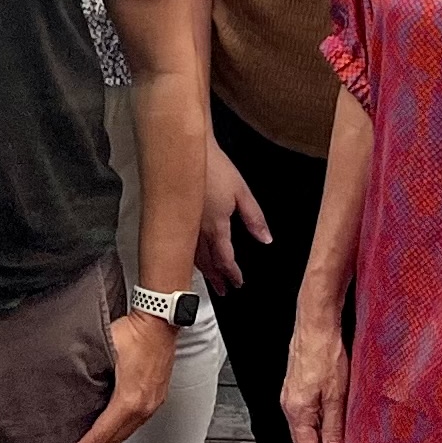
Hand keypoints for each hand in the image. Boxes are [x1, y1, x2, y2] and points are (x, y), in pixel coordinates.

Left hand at [65, 310, 174, 442]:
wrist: (160, 323)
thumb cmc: (134, 331)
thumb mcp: (102, 351)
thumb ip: (86, 370)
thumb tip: (67, 384)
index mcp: (129, 399)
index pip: (102, 432)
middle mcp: (144, 406)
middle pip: (115, 440)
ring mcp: (152, 404)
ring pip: (126, 434)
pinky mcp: (155, 398)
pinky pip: (135, 424)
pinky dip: (121, 435)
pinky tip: (113, 438)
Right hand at [196, 142, 270, 294]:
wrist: (187, 151)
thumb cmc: (213, 167)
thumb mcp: (242, 192)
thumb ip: (255, 218)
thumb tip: (266, 239)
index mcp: (217, 227)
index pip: (225, 259)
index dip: (233, 274)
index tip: (238, 282)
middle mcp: (198, 231)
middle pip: (208, 263)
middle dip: (217, 278)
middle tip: (224, 291)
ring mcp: (184, 225)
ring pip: (193, 256)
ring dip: (203, 271)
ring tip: (209, 280)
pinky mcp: (176, 216)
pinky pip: (182, 245)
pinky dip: (188, 257)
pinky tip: (189, 257)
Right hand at [282, 306, 348, 442]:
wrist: (316, 322)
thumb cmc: (325, 352)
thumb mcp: (337, 393)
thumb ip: (334, 425)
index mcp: (297, 411)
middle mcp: (290, 405)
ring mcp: (293, 395)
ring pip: (307, 429)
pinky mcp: (299, 385)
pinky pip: (308, 415)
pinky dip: (321, 429)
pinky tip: (334, 429)